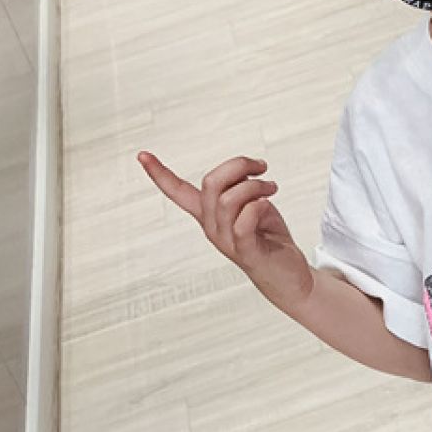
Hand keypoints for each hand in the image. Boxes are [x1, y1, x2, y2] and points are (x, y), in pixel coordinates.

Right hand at [138, 151, 312, 302]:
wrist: (289, 276)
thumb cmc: (270, 238)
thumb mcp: (253, 204)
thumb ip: (241, 187)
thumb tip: (243, 172)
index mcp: (208, 215)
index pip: (177, 192)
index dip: (160, 174)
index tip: (142, 155)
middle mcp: (211, 227)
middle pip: (210, 183)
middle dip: (238, 165)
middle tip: (261, 167)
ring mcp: (226, 241)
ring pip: (229, 199)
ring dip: (255, 185)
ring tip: (271, 188)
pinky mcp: (245, 251)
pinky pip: (244, 222)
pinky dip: (258, 206)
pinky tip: (268, 204)